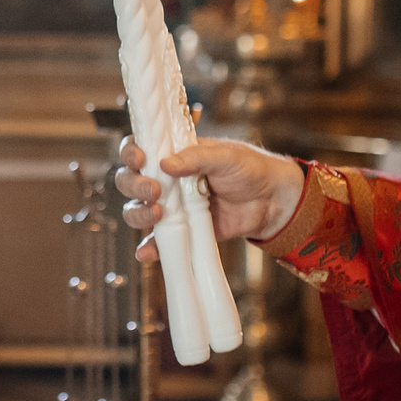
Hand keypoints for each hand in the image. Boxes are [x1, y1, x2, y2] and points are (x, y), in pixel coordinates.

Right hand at [112, 136, 306, 257]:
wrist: (271, 201)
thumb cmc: (248, 169)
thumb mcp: (225, 156)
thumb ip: (196, 157)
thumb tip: (166, 164)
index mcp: (174, 154)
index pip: (140, 149)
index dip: (131, 152)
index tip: (140, 159)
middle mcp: (166, 179)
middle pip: (130, 181)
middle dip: (134, 185)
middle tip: (153, 189)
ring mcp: (171, 206)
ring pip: (137, 210)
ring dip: (138, 213)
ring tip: (157, 213)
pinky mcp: (181, 231)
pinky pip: (158, 241)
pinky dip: (149, 248)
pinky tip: (146, 252)